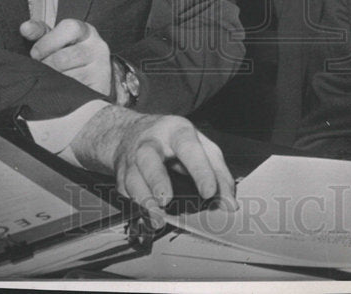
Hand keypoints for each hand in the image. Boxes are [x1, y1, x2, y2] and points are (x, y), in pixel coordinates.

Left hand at [24, 18, 111, 96]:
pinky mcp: (100, 88)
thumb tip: (25, 27)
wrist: (95, 76)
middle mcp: (97, 47)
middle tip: (42, 70)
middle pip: (64, 58)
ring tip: (51, 80)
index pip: (69, 28)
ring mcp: (101, 69)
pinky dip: (63, 93)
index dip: (47, 42)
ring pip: (68, 78)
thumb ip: (40, 32)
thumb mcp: (56, 39)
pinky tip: (61, 90)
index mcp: (86, 31)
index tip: (35, 54)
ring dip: (53, 81)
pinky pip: (75, 93)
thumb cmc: (70, 54)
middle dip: (46, 66)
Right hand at [70, 105, 237, 228]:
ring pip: (132, 179)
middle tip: (167, 200)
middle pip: (148, 158)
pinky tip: (149, 220)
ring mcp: (132, 159)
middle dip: (157, 179)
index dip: (200, 169)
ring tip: (158, 219)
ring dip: (144, 200)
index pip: (188, 147)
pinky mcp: (121, 176)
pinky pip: (126, 194)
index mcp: (176, 131)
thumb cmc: (173, 141)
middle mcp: (150, 143)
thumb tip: (229, 203)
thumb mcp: (200, 146)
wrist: (130, 133)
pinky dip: (137, 209)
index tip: (210, 192)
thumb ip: (218, 172)